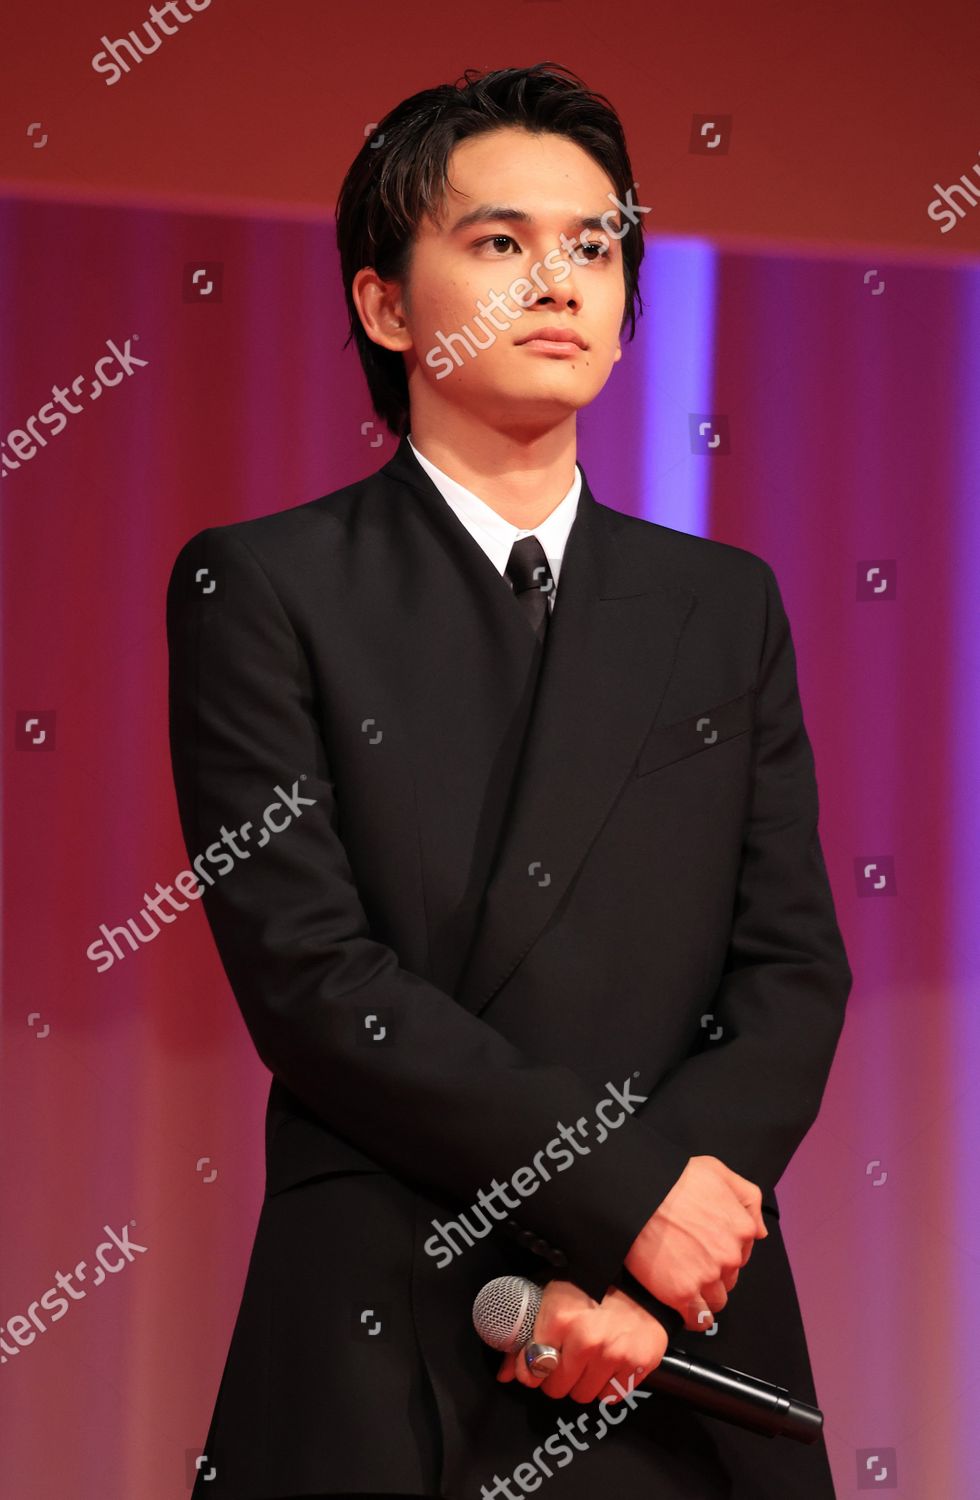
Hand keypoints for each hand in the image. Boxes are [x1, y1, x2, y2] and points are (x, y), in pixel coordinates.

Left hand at [496, 1279, 667, 1404]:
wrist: (640, 1283)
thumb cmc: (588, 1288)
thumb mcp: (549, 1298)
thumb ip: (523, 1336)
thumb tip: (504, 1375)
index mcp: (560, 1317)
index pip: (531, 1368)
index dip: (531, 1368)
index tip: (536, 1363)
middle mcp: (586, 1338)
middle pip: (555, 1388)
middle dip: (557, 1376)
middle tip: (565, 1357)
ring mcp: (614, 1353)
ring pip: (582, 1396)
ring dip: (581, 1382)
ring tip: (588, 1358)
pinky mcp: (638, 1364)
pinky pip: (609, 1396)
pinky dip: (606, 1385)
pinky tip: (608, 1362)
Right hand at [624, 1155, 766, 1331]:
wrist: (637, 1192)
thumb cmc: (673, 1177)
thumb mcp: (718, 1171)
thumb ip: (747, 1199)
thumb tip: (761, 1232)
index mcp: (742, 1228)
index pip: (742, 1253)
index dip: (723, 1251)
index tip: (706, 1247)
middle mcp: (730, 1255)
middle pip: (730, 1278)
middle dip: (714, 1272)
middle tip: (690, 1258)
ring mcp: (707, 1276)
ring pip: (716, 1299)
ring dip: (704, 1294)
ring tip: (683, 1279)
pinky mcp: (682, 1293)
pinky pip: (698, 1318)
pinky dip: (693, 1316)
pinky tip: (683, 1305)